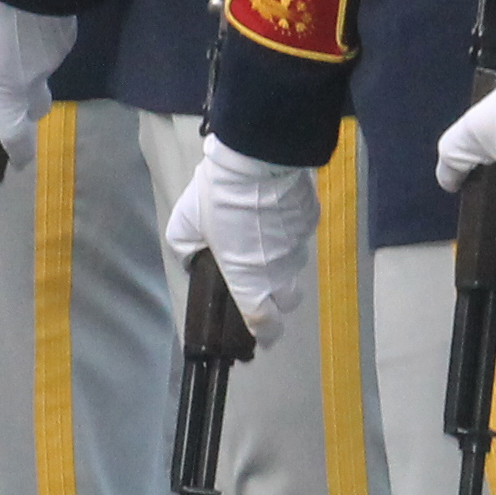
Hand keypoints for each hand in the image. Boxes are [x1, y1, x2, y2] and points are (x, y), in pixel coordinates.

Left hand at [0, 0, 75, 158]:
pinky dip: (38, 31)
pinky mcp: (68, 28)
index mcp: (1, 92)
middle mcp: (33, 80)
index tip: (18, 158)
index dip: (17, 150)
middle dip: (24, 103)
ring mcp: (55, 55)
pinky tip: (23, 7)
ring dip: (26, 55)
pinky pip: (50, 37)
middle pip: (35, 104)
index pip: (15, 136)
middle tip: (4, 80)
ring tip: (6, 22)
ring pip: (41, 65)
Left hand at [163, 137, 321, 349]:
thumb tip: (193, 258)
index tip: (261, 332)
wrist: (258, 161)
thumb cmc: (218, 199)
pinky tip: (275, 213)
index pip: (265, 323)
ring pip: (296, 265)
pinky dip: (289, 231)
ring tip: (264, 236)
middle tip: (260, 278)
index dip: (265, 333)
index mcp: (248, 280)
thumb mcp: (185, 225)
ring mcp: (299, 246)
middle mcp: (279, 272)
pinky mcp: (310, 221)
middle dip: (277, 298)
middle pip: (288, 301)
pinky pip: (301, 235)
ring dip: (282, 260)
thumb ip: (187, 250)